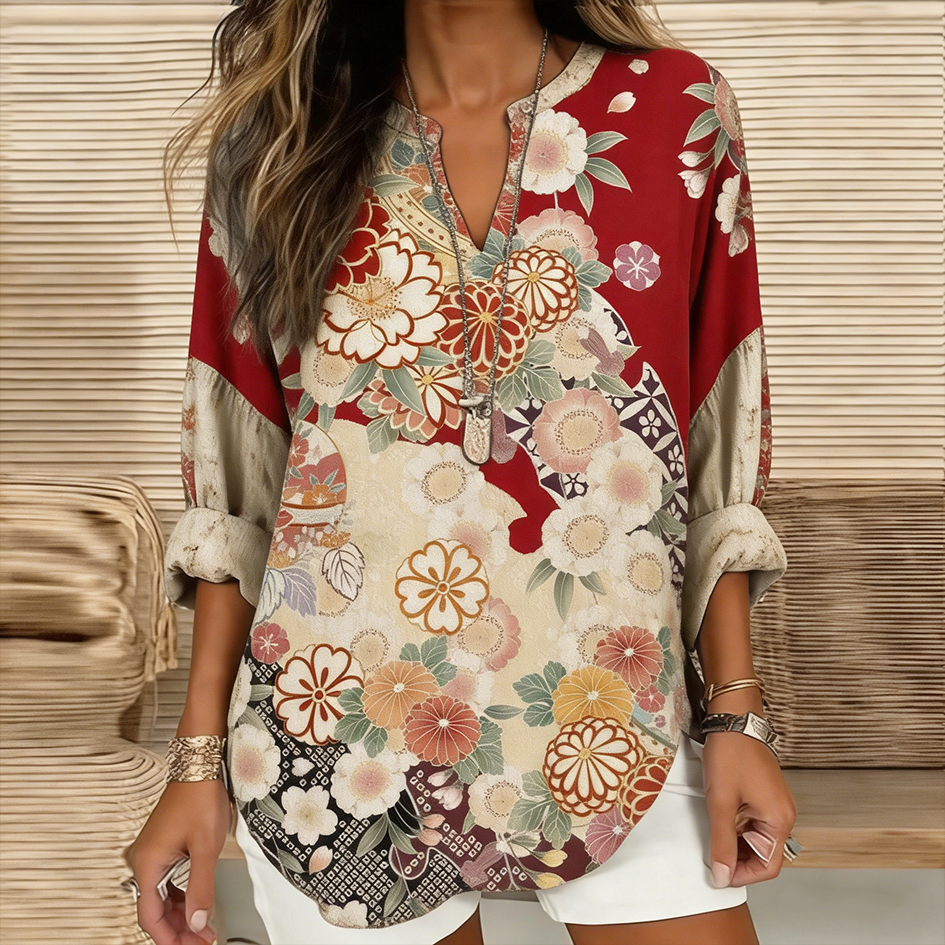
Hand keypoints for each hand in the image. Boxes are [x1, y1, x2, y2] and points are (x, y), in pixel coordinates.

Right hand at [124, 778, 232, 943]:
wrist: (200, 768)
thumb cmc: (199, 798)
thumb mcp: (205, 848)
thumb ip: (201, 888)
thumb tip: (199, 920)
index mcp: (148, 864)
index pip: (151, 917)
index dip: (169, 938)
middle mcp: (145, 861)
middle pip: (155, 910)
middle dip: (178, 930)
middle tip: (200, 941)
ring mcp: (153, 854)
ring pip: (162, 898)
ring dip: (181, 915)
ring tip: (202, 928)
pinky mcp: (163, 847)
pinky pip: (167, 882)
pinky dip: (181, 897)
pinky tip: (196, 905)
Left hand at [702, 728, 796, 887]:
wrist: (733, 718)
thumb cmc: (730, 754)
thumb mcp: (721, 802)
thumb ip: (721, 842)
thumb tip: (721, 876)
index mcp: (779, 820)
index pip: (767, 866)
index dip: (742, 875)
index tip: (717, 874)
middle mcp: (782, 814)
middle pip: (762, 854)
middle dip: (736, 859)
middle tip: (709, 855)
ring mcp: (774, 803)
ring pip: (755, 838)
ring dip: (734, 842)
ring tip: (710, 836)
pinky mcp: (763, 794)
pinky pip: (752, 821)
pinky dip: (735, 827)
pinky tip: (717, 820)